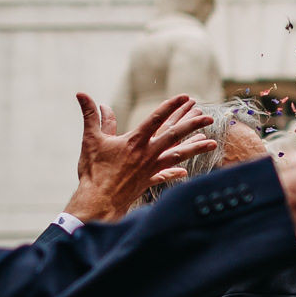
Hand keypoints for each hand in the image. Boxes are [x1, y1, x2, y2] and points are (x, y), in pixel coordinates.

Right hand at [64, 93, 218, 221]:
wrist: (98, 201)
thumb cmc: (94, 171)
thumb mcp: (91, 140)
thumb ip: (92, 117)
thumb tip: (83, 95)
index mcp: (135, 140)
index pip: (157, 118)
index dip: (171, 106)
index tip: (185, 97)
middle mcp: (148, 153)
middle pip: (175, 135)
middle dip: (192, 124)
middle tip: (208, 117)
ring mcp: (151, 168)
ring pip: (178, 154)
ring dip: (195, 147)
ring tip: (212, 142)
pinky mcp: (149, 181)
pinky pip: (166, 175)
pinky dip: (175, 172)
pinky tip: (185, 171)